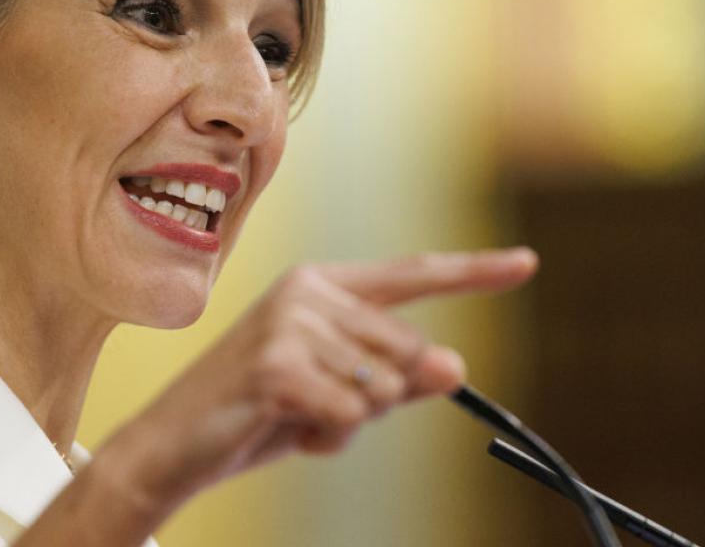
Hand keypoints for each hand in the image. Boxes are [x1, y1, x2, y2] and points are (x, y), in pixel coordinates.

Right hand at [100, 247, 537, 515]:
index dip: (474, 272)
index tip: (527, 262)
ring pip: (382, 387)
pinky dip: (328, 435)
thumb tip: (456, 365)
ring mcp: (290, 323)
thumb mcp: (335, 390)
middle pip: (408, 350)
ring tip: (295, 414)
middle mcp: (308, 291)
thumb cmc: (258, 411)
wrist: (176, 442)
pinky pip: (351, 412)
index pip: (412, 275)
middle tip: (318, 404)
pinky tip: (284, 426)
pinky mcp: (276, 363)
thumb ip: (396, 376)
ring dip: (349, 420)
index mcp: (322, 284)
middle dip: (380, 395)